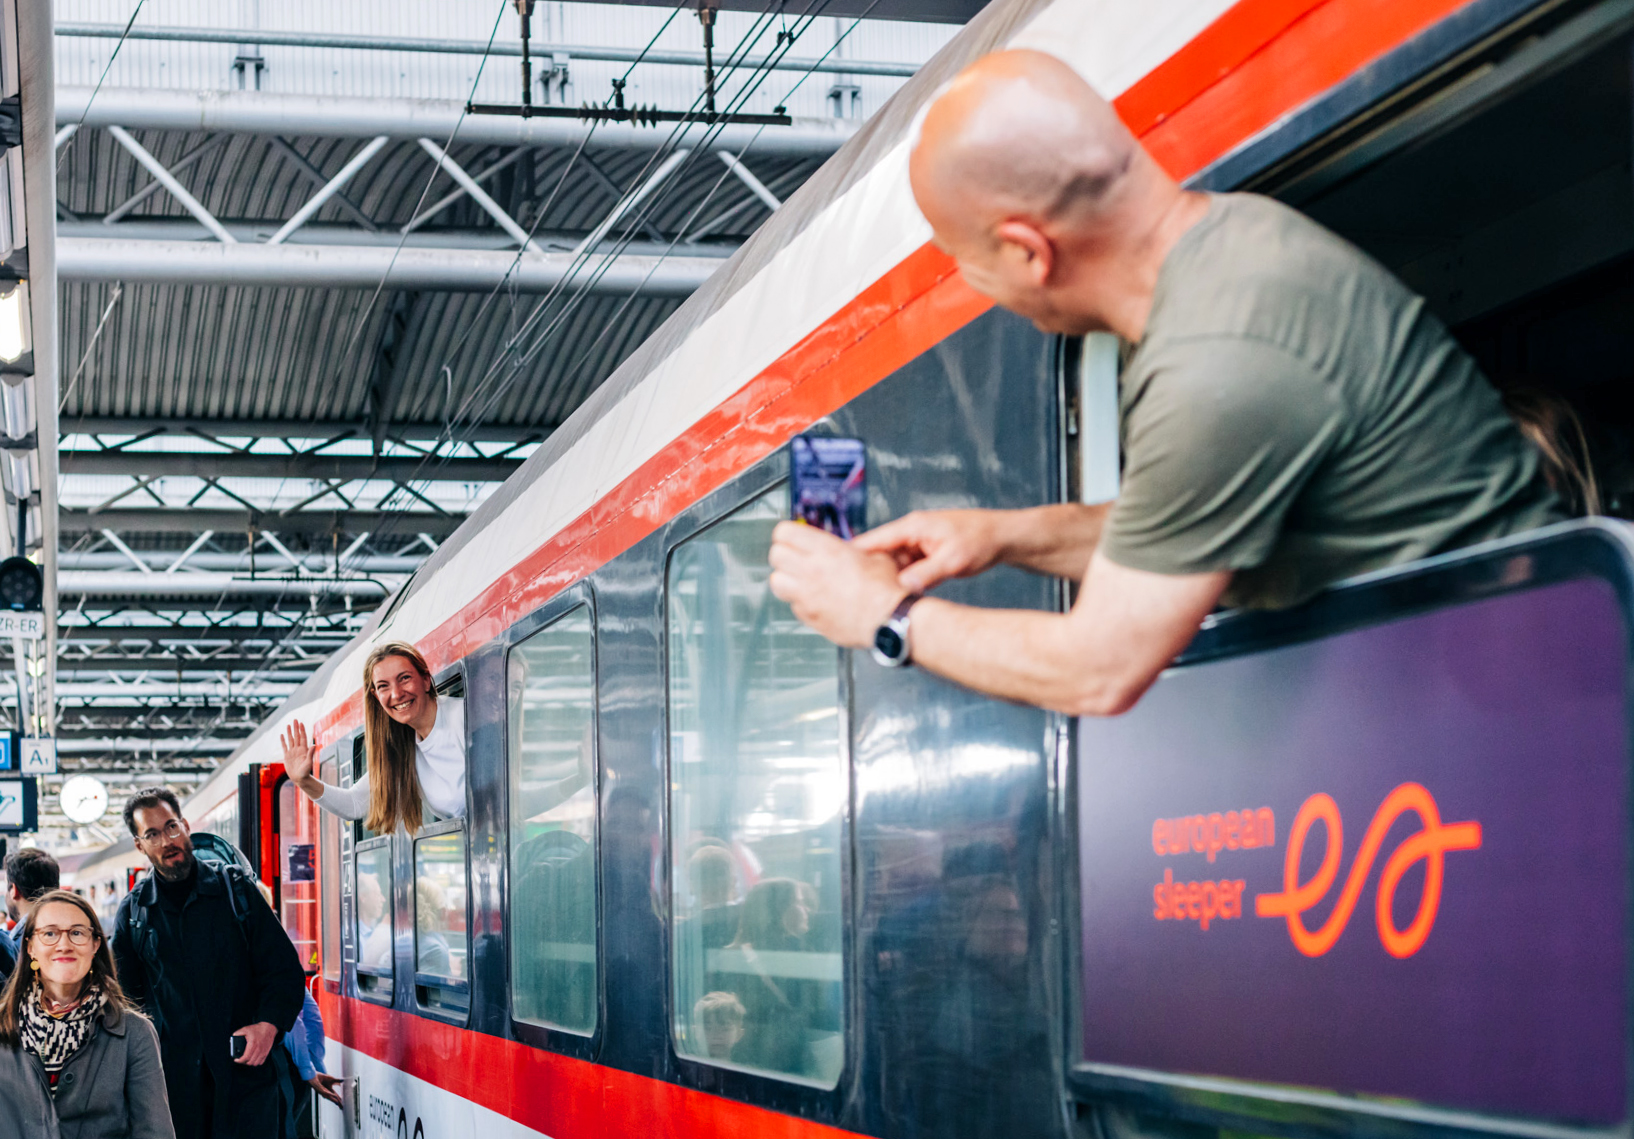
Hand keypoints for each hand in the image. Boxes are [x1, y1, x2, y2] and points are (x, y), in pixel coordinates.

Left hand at [231, 1022, 277, 1066]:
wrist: (269, 1028)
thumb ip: (238, 1033)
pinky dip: (256, 1062)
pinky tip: (253, 1059)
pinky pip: (261, 1062)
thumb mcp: (246, 1029)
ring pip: (255, 1063)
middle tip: (241, 1059)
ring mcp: (263, 1051)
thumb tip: (232, 1039)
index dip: (239, 1061)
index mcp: (252, 1044)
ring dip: (250, 1063)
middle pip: (250, 1062)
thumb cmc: (257, 1029)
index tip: (236, 1060)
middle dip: (243, 1062)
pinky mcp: (266, 1052)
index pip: (246, 1057)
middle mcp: (259, 1049)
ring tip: (247, 1059)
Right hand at [279, 723, 318, 787]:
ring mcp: (292, 752)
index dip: (302, 730)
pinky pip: (284, 747)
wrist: (300, 778)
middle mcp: (298, 749)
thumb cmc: (306, 772)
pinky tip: (282, 735)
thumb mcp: (308, 763)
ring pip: (290, 740)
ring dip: (290, 732)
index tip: (301, 723)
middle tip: (295, 720)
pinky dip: (283, 741)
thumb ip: (310, 754)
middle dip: (296, 728)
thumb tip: (314, 745)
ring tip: (288, 725)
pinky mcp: (287, 756)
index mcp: (304, 750)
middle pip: (296, 736)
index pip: (302, 737)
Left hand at [308, 1072, 343, 1106]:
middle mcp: (326, 1092)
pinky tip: (333, 1095)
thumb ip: (337, 1081)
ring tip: (337, 1103)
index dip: (339, 1100)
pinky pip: (325, 1092)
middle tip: (342, 1107)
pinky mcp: (320, 1089)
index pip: (336, 1096)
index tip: (343, 1104)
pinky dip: (329, 1094)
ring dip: (333, 1100)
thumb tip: (343, 1081)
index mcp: (330, 1090)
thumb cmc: (323, 1078)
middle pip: (333, 1098)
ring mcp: (323, 1091)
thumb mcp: (332, 1079)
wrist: (315, 1076)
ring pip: (329, 1097)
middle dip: (337, 1103)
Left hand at [769, 522, 906, 647]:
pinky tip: (815, 600)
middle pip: (775, 555)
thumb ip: (852, 551)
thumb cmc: (886, 591)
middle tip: (794, 556)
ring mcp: (807, 596)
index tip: (793, 537)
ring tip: (799, 579)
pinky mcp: (809, 617)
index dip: (788, 533)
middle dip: (784, 553)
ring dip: (785, 578)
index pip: (784, 532)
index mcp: (827, 550)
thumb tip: (847, 550)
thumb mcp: (875, 556)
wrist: (890, 620)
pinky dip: (800, 602)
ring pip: (775, 581)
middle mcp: (811, 571)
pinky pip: (793, 605)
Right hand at [854, 510, 1007, 592]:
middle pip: (878, 555)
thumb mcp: (953, 561)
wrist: (1005, 536)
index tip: (832, 571)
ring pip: (891, 564)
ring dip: (883, 580)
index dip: (850, 557)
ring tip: (867, 600)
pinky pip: (905, 569)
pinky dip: (899, 582)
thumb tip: (904, 588)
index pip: (872, 541)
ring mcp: (918, 543)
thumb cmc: (981, 541)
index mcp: (912, 527)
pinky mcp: (926, 554)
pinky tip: (892, 597)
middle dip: (865, 573)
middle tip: (848, 593)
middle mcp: (911, 533)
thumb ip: (926, 574)